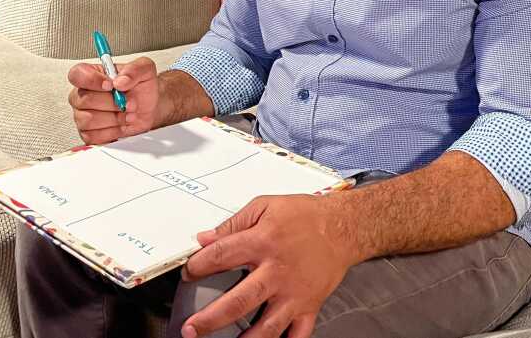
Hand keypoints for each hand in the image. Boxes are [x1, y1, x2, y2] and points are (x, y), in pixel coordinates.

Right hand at [66, 57, 158, 143]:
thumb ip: (134, 70)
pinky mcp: (89, 133)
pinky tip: (121, 125)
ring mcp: (83, 114)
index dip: (91, 80)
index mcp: (93, 74)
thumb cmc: (143, 88)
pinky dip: (112, 132)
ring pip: (88, 120)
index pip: (77, 75)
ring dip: (113, 118)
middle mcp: (84, 94)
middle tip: (129, 103)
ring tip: (127, 114)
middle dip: (112, 103)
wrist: (150, 109)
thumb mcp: (146, 69)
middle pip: (84, 100)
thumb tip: (120, 81)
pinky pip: (93, 136)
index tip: (111, 86)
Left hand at [179, 194, 359, 337]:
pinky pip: (298, 335)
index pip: (221, 256)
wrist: (344, 226)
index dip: (198, 265)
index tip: (187, 273)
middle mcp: (277, 271)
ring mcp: (293, 293)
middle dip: (211, 317)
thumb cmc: (304, 215)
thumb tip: (205, 238)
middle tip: (191, 328)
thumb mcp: (266, 205)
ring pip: (266, 325)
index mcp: (263, 242)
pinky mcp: (309, 306)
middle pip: (239, 300)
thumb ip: (234, 223)